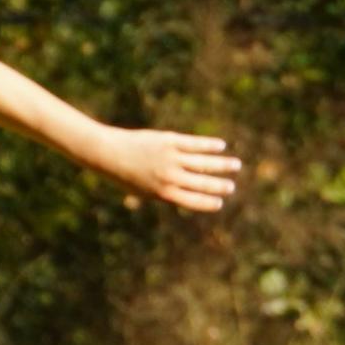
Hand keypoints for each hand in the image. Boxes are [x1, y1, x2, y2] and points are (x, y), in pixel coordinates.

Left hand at [102, 130, 241, 214]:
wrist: (108, 153)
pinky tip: (221, 145)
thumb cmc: (123, 175)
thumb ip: (163, 193)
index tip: (220, 203)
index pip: (193, 200)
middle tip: (232, 186)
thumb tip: (183, 195)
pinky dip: (209, 145)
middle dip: (219, 185)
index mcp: (164, 193)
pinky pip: (195, 144)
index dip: (208, 202)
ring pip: (203, 162)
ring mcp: (171, 158)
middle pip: (202, 182)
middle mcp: (170, 177)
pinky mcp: (169, 141)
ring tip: (236, 165)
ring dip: (222, 164)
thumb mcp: (142, 191)